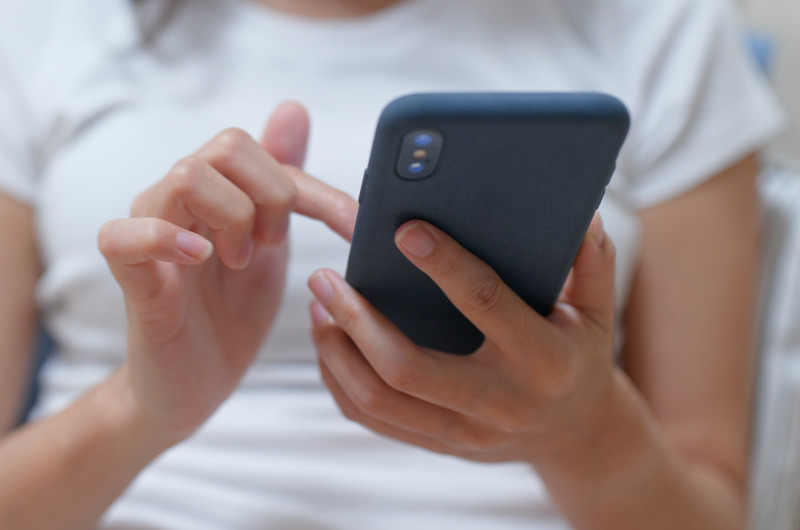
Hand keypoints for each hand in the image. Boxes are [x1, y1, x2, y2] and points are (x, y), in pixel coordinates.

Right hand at [98, 102, 357, 442]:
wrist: (193, 385)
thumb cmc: (230, 315)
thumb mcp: (271, 244)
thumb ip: (283, 182)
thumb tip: (293, 108)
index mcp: (215, 192)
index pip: (265, 153)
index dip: (317, 190)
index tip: (354, 228)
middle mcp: (178, 200)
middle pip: (227, 146)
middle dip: (272, 195)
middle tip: (274, 245)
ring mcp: (150, 234)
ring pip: (187, 176)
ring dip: (234, 218)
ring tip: (240, 261)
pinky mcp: (130, 277)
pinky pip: (123, 235)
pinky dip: (165, 238)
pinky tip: (200, 259)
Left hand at [308, 214, 616, 463]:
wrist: (576, 433)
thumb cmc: (581, 356)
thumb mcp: (598, 310)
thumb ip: (591, 262)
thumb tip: (576, 213)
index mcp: (544, 360)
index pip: (485, 305)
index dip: (444, 265)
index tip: (403, 229)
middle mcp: (500, 403)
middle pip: (408, 367)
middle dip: (357, 319)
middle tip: (324, 277)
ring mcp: (465, 432)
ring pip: (379, 400)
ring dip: (337, 352)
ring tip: (318, 306)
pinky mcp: (440, 445)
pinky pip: (375, 420)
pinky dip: (341, 382)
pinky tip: (330, 343)